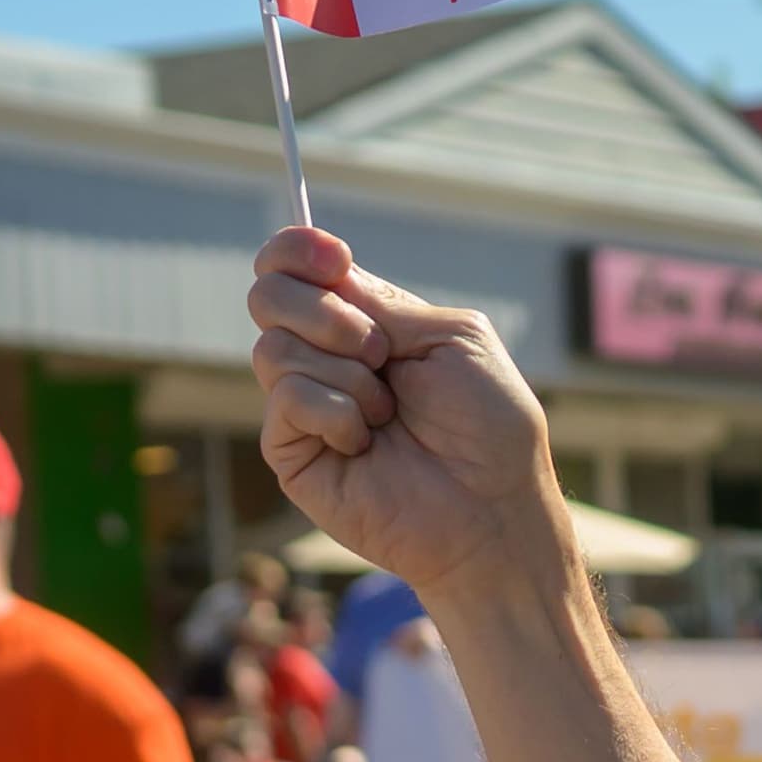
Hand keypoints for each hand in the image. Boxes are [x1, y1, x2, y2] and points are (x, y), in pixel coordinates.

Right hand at [247, 227, 570, 601]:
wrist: (492, 510)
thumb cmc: (490, 427)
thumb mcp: (453, 339)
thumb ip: (387, 302)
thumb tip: (324, 276)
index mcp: (366, 322)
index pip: (297, 267)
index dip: (297, 251)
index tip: (333, 258)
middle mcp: (327, 357)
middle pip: (269, 295)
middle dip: (325, 313)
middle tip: (378, 351)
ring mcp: (306, 404)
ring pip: (273, 347)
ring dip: (345, 373)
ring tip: (388, 411)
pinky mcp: (291, 450)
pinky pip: (285, 397)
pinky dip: (334, 411)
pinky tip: (366, 442)